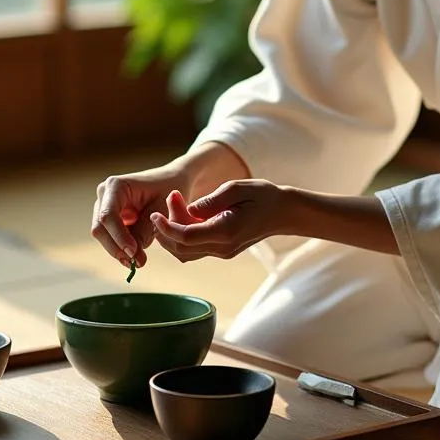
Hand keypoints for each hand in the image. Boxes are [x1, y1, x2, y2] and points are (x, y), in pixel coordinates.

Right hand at [91, 165, 196, 269]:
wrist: (171, 181)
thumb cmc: (168, 189)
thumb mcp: (162, 208)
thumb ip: (146, 230)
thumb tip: (133, 255)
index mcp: (116, 186)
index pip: (108, 215)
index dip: (118, 236)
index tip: (133, 252)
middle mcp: (104, 195)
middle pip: (100, 228)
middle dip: (117, 248)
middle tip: (138, 263)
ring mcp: (104, 206)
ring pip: (103, 235)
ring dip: (119, 250)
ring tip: (140, 261)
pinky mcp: (109, 218)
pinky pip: (110, 237)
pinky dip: (122, 247)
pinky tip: (137, 255)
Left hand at [151, 180, 290, 262]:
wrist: (283, 212)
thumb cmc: (262, 196)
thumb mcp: (236, 188)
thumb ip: (210, 201)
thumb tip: (188, 209)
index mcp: (225, 232)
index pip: (186, 237)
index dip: (166, 227)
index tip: (155, 212)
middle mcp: (222, 248)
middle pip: (181, 248)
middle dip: (167, 227)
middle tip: (172, 198)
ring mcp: (222, 251)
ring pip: (185, 252)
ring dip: (173, 232)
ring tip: (177, 203)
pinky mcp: (222, 250)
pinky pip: (194, 248)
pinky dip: (184, 233)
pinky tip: (187, 213)